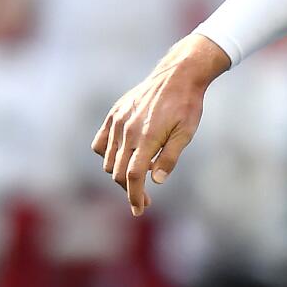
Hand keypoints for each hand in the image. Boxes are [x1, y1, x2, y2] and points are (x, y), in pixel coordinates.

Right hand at [91, 34, 230, 215]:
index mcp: (147, 138)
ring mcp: (118, 122)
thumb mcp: (186, 134)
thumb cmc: (186, 106)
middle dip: (131, 190)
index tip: (138, 210)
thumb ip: (170, 158)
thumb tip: (156, 181)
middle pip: (119, 172)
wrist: (176, 76)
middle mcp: (128, 131)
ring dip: (121, 174)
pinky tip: (123, 159)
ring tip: (140, 176)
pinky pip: (100, 143)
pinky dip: (108, 156)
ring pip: (109, 160)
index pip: (134, 176)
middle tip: (145, 200)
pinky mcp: (114, 115)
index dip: (134, 196)